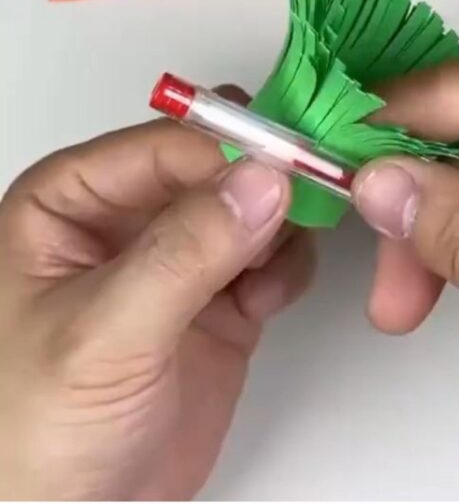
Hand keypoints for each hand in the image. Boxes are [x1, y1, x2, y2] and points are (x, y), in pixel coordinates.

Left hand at [0, 98, 313, 500]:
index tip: (287, 161)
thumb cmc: (30, 430)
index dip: (228, 148)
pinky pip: (271, 256)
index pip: (165, 146)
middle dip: (266, 176)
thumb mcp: (102, 334)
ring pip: (251, 204)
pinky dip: (286, 266)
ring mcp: (177, 259)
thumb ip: (182, 254)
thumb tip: (259, 181)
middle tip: (310, 192)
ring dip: (281, 222)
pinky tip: (269, 297)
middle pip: (215, 164)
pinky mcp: (218, 303)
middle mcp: (128, 218)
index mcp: (73, 201)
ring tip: (274, 265)